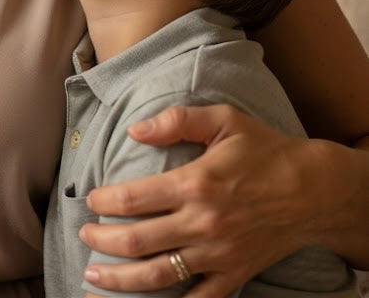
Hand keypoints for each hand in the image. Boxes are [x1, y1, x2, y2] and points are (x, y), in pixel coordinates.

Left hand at [80, 104, 318, 297]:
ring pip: (159, 275)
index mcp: (195, 184)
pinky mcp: (235, 274)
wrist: (315, 190)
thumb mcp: (223, 120)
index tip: (90, 200)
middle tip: (85, 234)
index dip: (104, 202)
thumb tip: (135, 129)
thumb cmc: (264, 150)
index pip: (133, 198)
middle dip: (103, 240)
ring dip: (122, 280)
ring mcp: (219, 254)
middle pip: (137, 241)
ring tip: (95, 276)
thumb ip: (176, 121)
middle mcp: (203, 223)